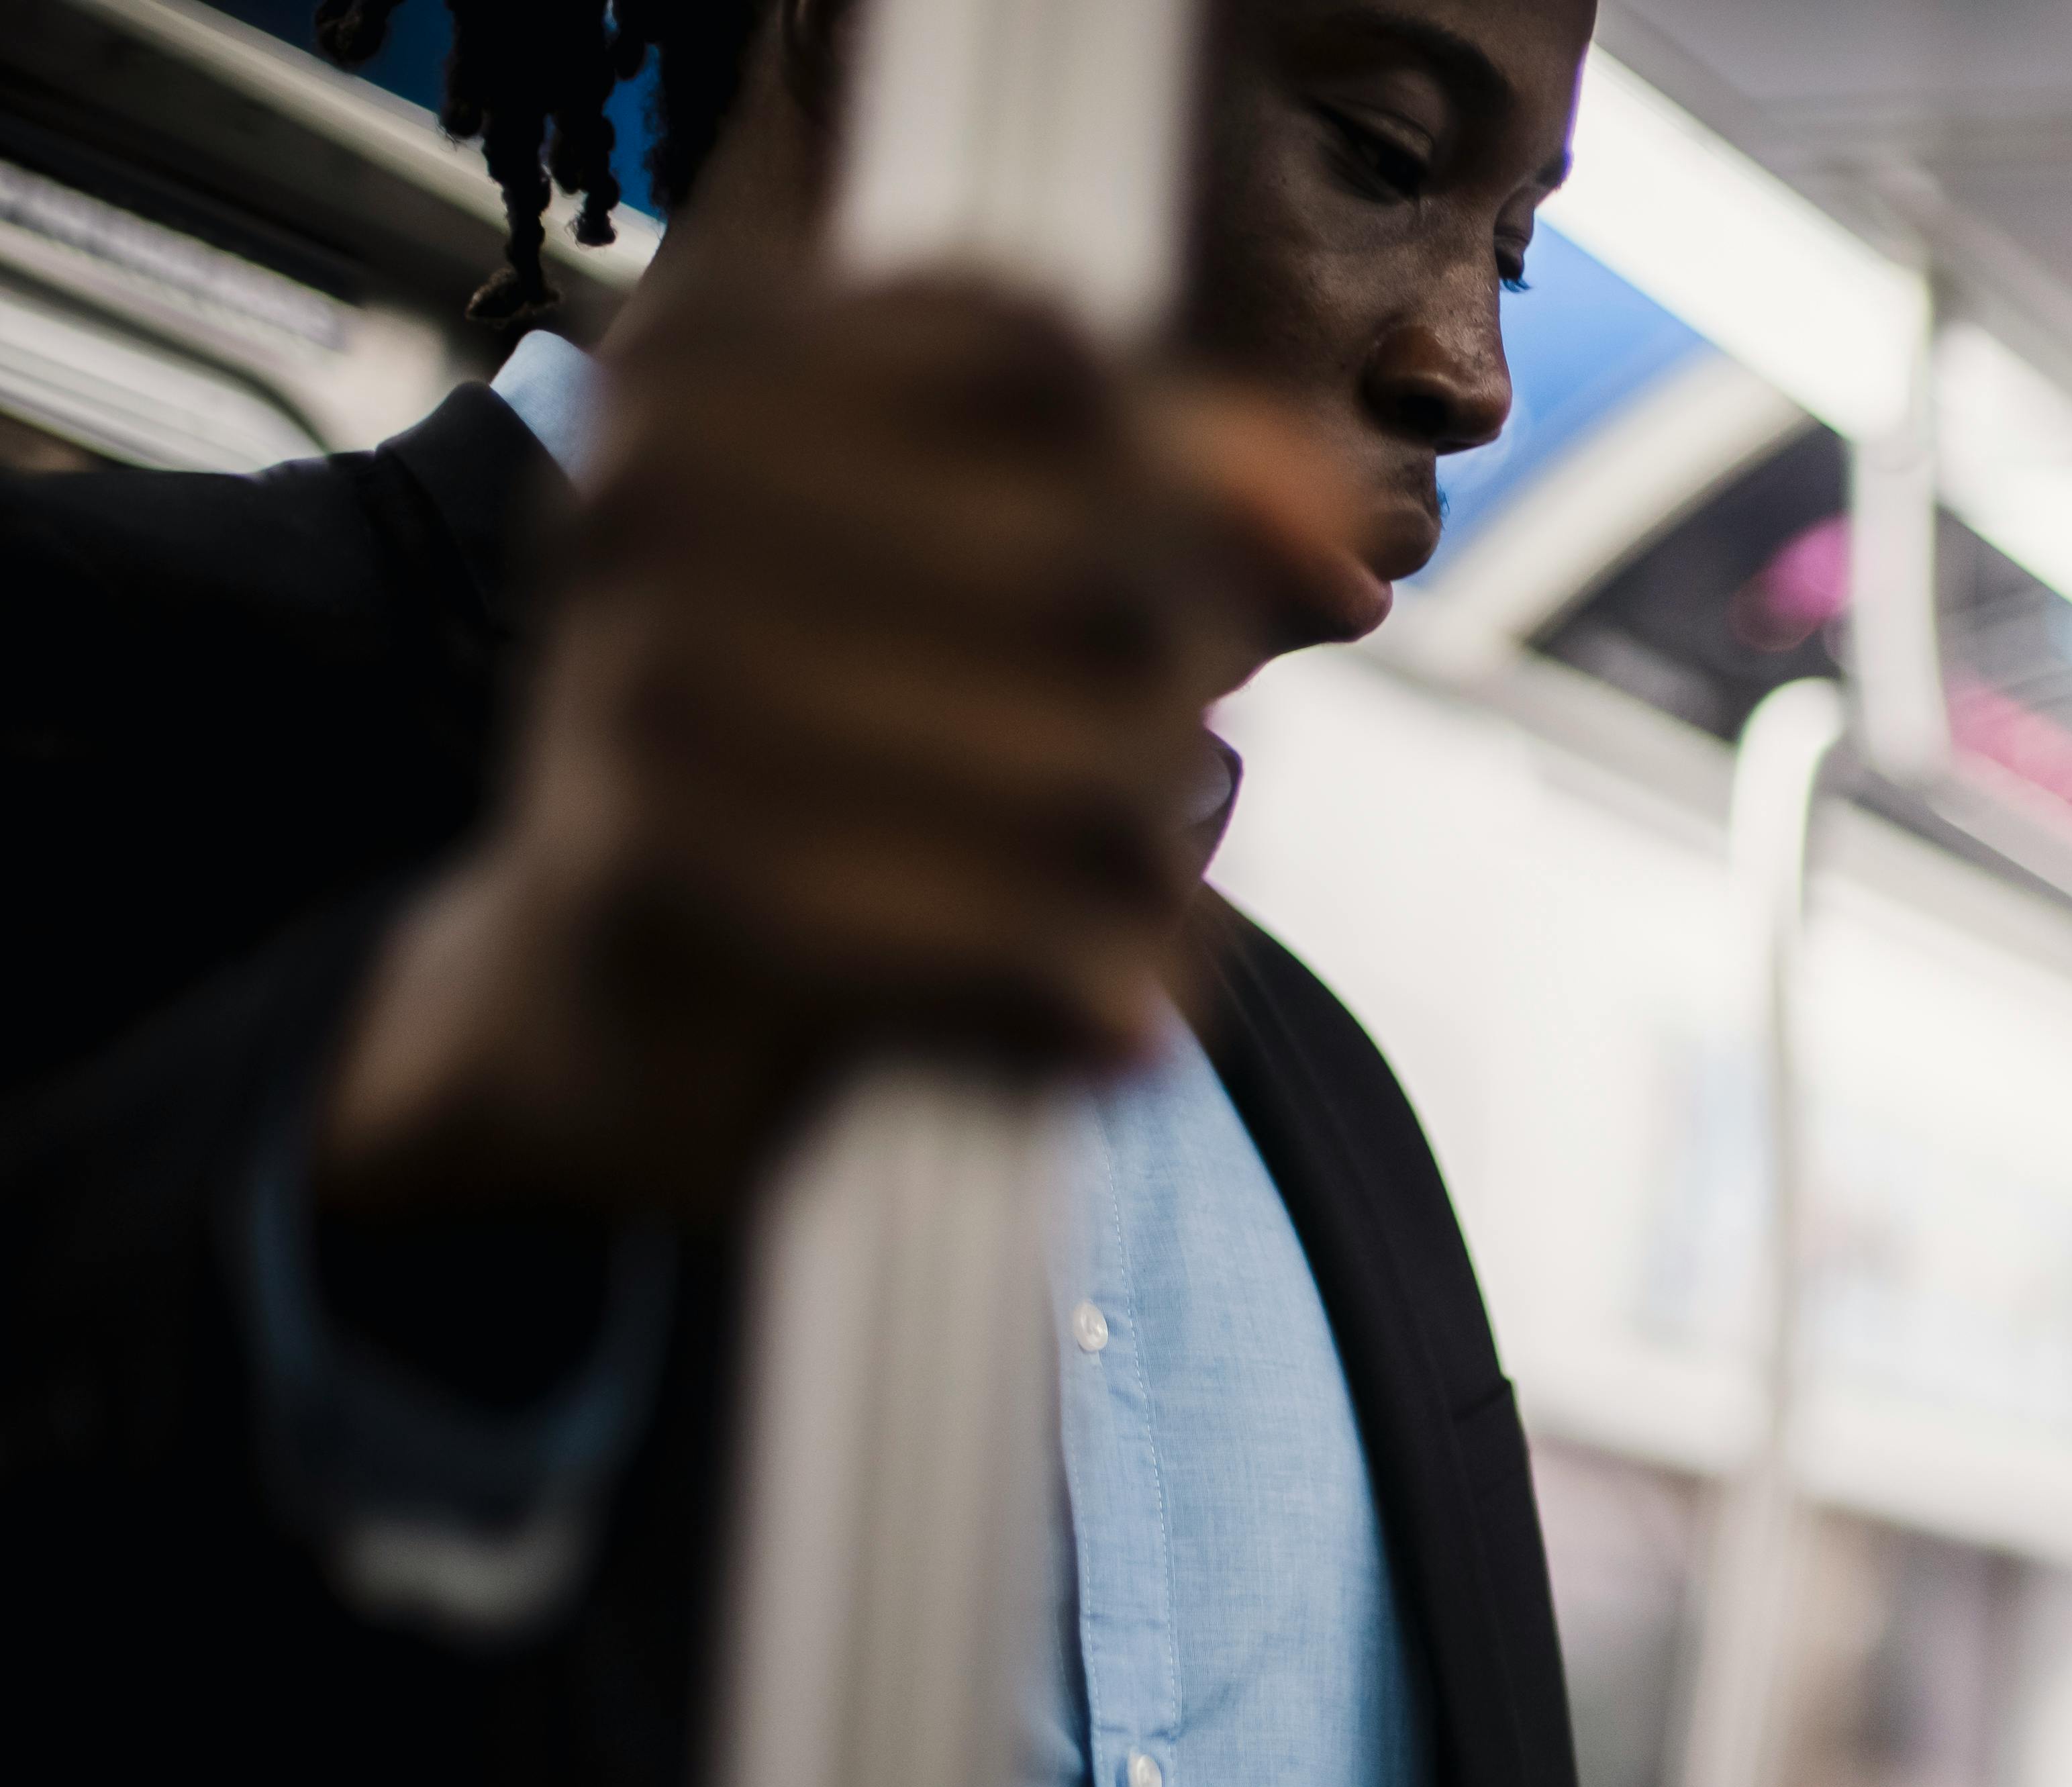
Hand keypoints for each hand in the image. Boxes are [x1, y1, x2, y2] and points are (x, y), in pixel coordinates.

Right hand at [318, 281, 1359, 1220]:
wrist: (602, 1008)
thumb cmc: (830, 755)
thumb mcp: (988, 575)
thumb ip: (1168, 496)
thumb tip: (1340, 542)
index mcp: (717, 353)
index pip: (1057, 360)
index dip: (1199, 487)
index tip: (1254, 583)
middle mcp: (656, 484)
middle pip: (1111, 574)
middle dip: (1170, 706)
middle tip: (1120, 788)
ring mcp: (650, 678)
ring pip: (1096, 774)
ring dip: (1144, 881)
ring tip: (1083, 911)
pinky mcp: (670, 881)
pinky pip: (1009, 940)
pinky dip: (1088, 1002)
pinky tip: (1077, 1019)